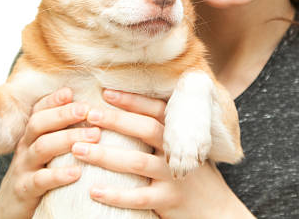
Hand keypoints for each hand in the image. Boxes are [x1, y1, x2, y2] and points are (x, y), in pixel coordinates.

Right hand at [0, 88, 99, 218]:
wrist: (10, 210)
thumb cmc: (38, 173)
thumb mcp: (46, 150)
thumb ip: (61, 131)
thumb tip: (91, 110)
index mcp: (32, 134)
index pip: (39, 110)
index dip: (53, 99)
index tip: (71, 92)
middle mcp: (25, 146)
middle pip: (39, 123)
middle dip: (64, 114)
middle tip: (87, 110)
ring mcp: (23, 168)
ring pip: (42, 147)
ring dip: (69, 139)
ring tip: (94, 136)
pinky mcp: (24, 190)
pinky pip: (40, 180)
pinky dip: (59, 175)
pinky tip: (78, 171)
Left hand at [71, 90, 253, 218]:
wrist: (218, 211)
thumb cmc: (194, 175)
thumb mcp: (184, 148)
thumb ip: (165, 132)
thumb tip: (129, 110)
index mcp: (180, 135)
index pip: (157, 110)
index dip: (133, 100)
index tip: (107, 92)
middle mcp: (177, 151)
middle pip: (146, 130)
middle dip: (116, 120)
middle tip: (89, 113)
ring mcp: (174, 177)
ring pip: (137, 163)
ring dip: (105, 155)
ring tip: (79, 149)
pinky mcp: (169, 202)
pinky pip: (138, 198)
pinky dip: (115, 194)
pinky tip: (94, 190)